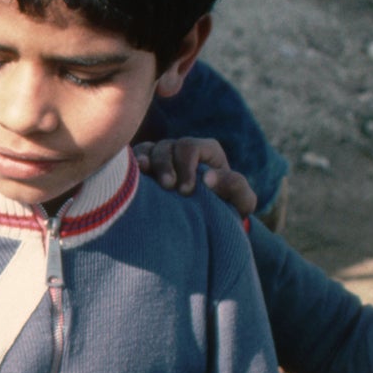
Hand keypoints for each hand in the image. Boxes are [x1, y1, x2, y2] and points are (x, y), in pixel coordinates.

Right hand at [136, 138, 256, 218]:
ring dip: (146, 162)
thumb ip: (236, 186)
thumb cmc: (226, 210)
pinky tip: (131, 175)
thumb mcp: (241, 202)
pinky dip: (132, 164)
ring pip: (149, 150)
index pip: (191, 147)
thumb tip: (208, 178)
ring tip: (146, 176)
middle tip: (168, 187)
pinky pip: (134, 158)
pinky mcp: (143, 169)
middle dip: (166, 165)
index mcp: (205, 151)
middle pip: (167, 146)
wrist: (207, 226)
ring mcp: (161, 157)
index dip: (186, 165)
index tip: (186, 191)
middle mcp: (180, 150)